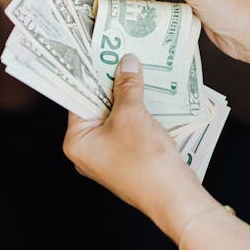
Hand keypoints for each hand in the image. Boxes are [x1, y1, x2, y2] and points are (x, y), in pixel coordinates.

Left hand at [64, 54, 199, 221]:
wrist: (173, 196)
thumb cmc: (145, 159)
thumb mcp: (133, 114)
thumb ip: (127, 86)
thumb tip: (126, 63)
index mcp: (76, 142)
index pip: (77, 99)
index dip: (90, 74)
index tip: (99, 53)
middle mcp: (87, 151)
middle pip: (96, 107)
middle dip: (111, 84)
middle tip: (122, 57)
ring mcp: (107, 157)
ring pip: (114, 118)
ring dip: (126, 98)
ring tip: (138, 71)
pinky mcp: (126, 160)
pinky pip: (127, 129)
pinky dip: (136, 114)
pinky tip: (149, 96)